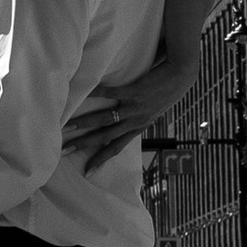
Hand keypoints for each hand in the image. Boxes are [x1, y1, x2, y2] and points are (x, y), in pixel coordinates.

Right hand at [65, 51, 196, 173]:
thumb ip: (137, 117)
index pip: (117, 148)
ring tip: (69, 125)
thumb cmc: (165, 91)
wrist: (181, 75)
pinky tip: (84, 93)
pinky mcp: (134, 91)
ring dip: (86, 123)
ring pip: (106, 119)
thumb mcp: (152, 110)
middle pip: (106, 136)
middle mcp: (135, 121)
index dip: (102, 159)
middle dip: (85, 144)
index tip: (87, 171)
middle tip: (66, 150)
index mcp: (138, 127)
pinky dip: (97, 94)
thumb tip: (122, 120)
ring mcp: (135, 107)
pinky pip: (112, 94)